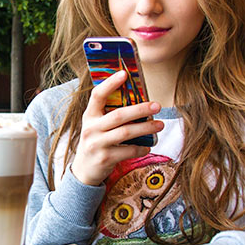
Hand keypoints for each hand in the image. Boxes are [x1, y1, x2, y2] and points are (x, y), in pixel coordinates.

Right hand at [71, 70, 163, 186]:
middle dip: (140, 109)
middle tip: (157, 105)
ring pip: (126, 133)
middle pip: (118, 115)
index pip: (97, 95)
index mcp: (89, 115)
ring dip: (146, 128)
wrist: (84, 170)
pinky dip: (141, 148)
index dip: (110, 84)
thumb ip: (109, 113)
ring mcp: (97, 144)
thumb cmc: (96, 141)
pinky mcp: (105, 158)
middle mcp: (91, 128)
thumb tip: (138, 99)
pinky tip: (148, 146)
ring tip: (160, 125)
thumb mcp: (96, 125)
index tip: (124, 74)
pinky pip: (128, 151)